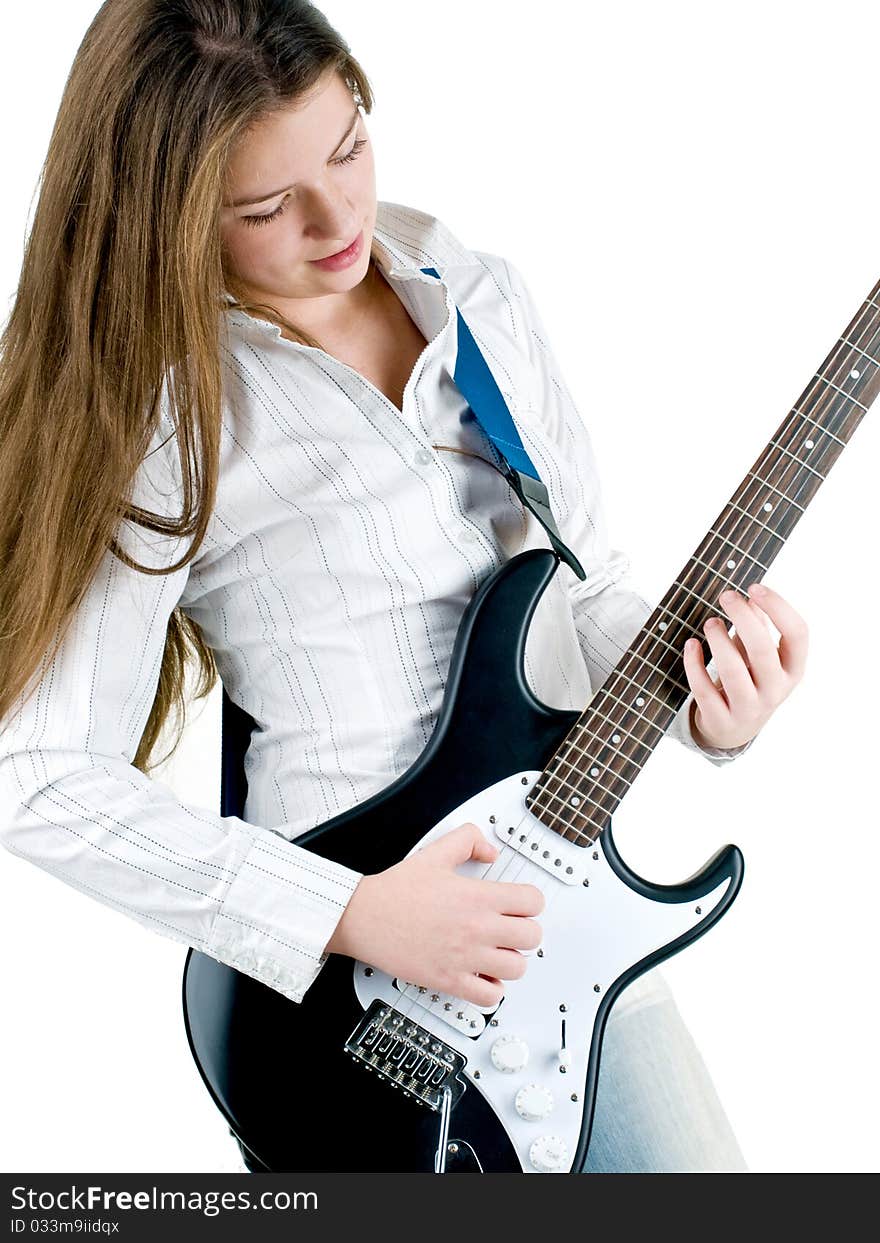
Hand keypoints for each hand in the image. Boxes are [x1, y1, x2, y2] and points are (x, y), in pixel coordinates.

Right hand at [325, 821, 544, 1006]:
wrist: (364, 917)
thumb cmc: (394, 892)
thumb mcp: (435, 853)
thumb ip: (468, 841)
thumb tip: (490, 851)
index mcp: (477, 897)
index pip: (532, 902)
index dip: (530, 901)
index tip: (520, 903)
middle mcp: (476, 929)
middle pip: (532, 937)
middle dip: (525, 930)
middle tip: (511, 927)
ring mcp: (465, 958)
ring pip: (517, 968)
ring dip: (512, 960)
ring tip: (498, 952)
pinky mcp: (449, 981)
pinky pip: (489, 997)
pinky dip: (492, 989)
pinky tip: (482, 975)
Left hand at [682, 581, 807, 750]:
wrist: (733, 730)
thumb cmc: (750, 682)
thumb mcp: (761, 658)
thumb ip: (758, 630)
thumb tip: (750, 599)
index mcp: (793, 670)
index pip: (798, 634)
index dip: (778, 607)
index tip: (754, 587)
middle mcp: (776, 690)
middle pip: (762, 649)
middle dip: (742, 617)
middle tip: (726, 595)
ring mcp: (749, 708)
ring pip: (732, 670)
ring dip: (718, 640)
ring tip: (710, 622)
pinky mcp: (721, 719)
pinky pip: (704, 689)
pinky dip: (694, 663)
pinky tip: (691, 645)